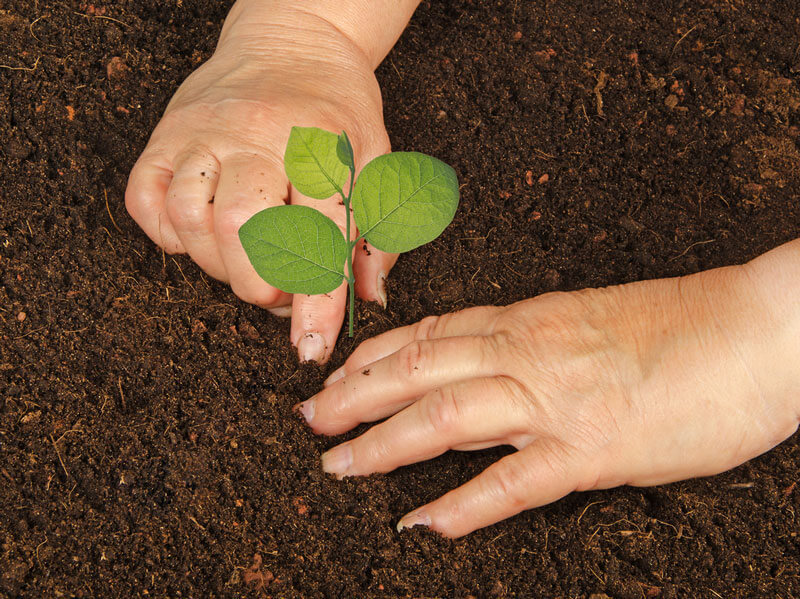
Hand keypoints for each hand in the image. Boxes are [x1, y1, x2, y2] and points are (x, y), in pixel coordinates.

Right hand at [125, 4, 395, 362]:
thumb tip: (369, 298)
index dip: (315, 300)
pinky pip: (149, 204)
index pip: (319, 233)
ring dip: (219, 264)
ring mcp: (204, 133)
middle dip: (263, 284)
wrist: (291, 40)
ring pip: (192, 221)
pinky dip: (174, 235)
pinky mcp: (165, 135)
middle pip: (242, 231)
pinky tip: (206, 230)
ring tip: (247, 256)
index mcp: (321, 144)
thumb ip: (376, 232)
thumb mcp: (376, 162)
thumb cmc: (336, 108)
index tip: (310, 347)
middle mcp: (257, 135)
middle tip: (283, 288)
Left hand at [296, 261, 798, 536]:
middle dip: (356, 396)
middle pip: (419, 370)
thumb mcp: (589, 320)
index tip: (340, 374)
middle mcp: (529, 354)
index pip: (431, 334)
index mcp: (531, 320)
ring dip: (384, 444)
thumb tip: (484, 374)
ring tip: (339, 465)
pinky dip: (464, 505)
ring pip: (445, 416)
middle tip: (311, 418)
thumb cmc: (682, 323)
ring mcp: (556, 401)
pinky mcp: (594, 450)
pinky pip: (514, 482)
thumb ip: (531, 346)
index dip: (375, 356)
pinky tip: (425, 524)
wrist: (755, 330)